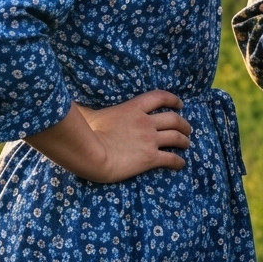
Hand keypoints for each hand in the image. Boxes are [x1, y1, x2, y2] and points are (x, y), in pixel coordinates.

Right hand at [28, 90, 191, 182]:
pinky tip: (181, 164)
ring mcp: (150, 140)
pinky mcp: (150, 158)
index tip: (179, 104)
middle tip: (187, 128)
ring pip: (176, 137)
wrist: (92, 154)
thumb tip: (75, 102)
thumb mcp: (92, 114)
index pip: (160, 97)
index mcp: (134, 108)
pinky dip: (178, 161)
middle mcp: (146, 122)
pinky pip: (170, 159)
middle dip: (183, 123)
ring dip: (184, 140)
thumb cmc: (87, 133)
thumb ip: (90, 108)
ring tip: (187, 144)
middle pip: (174, 119)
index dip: (173, 99)